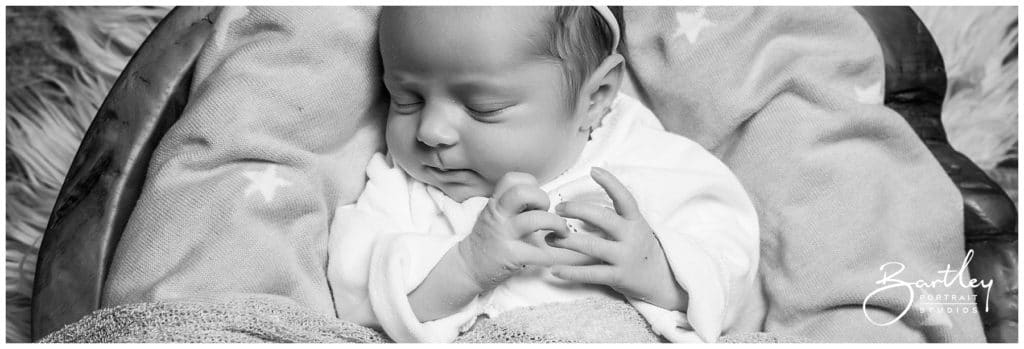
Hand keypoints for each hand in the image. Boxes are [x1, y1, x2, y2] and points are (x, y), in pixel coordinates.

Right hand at [457, 172, 568, 289]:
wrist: (469, 267)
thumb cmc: (488, 240)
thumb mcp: (494, 215)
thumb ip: (511, 204)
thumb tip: (538, 198)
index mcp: (495, 203)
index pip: (513, 179)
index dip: (531, 185)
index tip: (535, 200)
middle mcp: (498, 215)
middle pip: (523, 193)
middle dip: (543, 199)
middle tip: (547, 213)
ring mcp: (503, 235)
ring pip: (536, 219)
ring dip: (557, 224)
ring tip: (561, 233)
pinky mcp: (510, 256)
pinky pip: (538, 252)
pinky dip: (550, 255)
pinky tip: (550, 257)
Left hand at [547, 167, 688, 310]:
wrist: (663, 280)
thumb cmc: (641, 249)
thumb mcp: (635, 229)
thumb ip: (615, 217)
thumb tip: (585, 207)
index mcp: (636, 221)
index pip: (625, 198)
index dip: (610, 183)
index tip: (594, 170)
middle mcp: (632, 237)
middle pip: (602, 218)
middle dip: (577, 210)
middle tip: (558, 209)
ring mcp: (625, 257)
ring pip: (591, 246)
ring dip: (566, 241)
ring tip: (549, 238)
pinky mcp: (618, 277)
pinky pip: (590, 274)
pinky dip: (570, 272)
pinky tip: (554, 269)